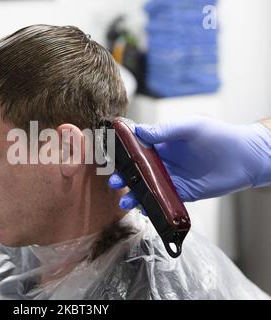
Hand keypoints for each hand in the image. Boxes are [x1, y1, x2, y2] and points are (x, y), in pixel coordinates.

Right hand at [109, 116, 270, 209]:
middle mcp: (163, 162)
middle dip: (123, 177)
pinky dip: (150, 205)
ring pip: (146, 187)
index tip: (110, 158)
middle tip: (114, 182)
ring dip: (134, 194)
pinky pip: (162, 200)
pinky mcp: (181, 193)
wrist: (243, 158)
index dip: (122, 154)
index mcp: (162, 143)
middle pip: (137, 170)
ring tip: (125, 200)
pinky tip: (142, 207)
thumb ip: (165, 130)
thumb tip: (140, 132)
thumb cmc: (219, 136)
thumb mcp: (190, 127)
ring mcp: (171, 178)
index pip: (136, 148)